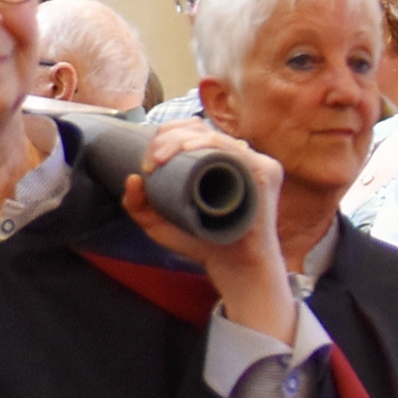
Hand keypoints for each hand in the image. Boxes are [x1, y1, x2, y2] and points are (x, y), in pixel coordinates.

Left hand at [124, 122, 296, 345]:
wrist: (233, 269)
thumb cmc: (201, 243)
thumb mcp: (160, 225)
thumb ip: (139, 206)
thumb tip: (132, 178)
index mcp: (216, 159)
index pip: (190, 131)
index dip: (165, 136)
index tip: (146, 162)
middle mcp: (237, 156)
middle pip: (199, 128)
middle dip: (168, 137)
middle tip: (151, 160)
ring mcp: (254, 162)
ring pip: (213, 136)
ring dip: (182, 140)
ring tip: (160, 157)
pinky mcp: (265, 172)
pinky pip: (235, 150)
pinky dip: (209, 144)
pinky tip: (189, 149)